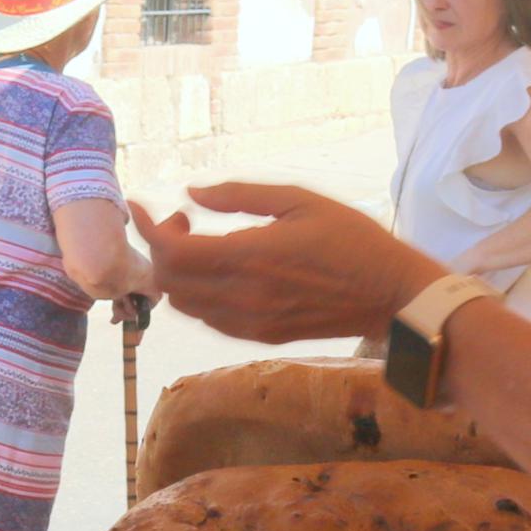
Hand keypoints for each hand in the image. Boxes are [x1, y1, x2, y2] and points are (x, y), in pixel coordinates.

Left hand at [133, 183, 434, 344]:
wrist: (392, 297)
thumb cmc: (353, 239)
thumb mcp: (299, 200)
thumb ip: (239, 195)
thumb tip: (191, 193)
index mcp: (250, 257)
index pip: (172, 252)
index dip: (147, 228)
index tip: (139, 206)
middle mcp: (243, 296)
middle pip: (169, 281)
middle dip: (161, 248)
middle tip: (182, 222)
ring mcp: (251, 322)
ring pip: (185, 304)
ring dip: (177, 274)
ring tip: (200, 244)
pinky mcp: (262, 337)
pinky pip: (209, 320)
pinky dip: (198, 295)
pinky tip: (219, 272)